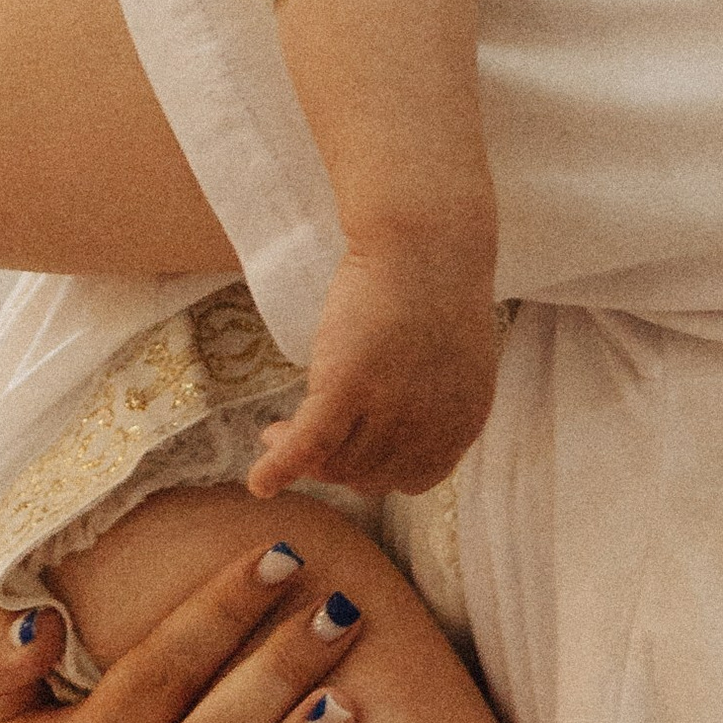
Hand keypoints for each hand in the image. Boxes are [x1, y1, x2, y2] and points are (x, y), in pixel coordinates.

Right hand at [250, 232, 502, 502]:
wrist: (425, 239)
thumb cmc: (434, 288)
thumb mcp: (449, 361)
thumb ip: (430, 404)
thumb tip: (384, 436)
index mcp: (463, 421)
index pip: (413, 478)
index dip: (374, 472)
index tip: (345, 454)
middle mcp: (431, 424)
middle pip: (369, 475)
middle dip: (330, 465)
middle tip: (294, 437)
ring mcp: (392, 407)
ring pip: (337, 462)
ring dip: (301, 457)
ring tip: (273, 433)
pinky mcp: (349, 384)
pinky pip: (309, 444)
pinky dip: (280, 468)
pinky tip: (258, 482)